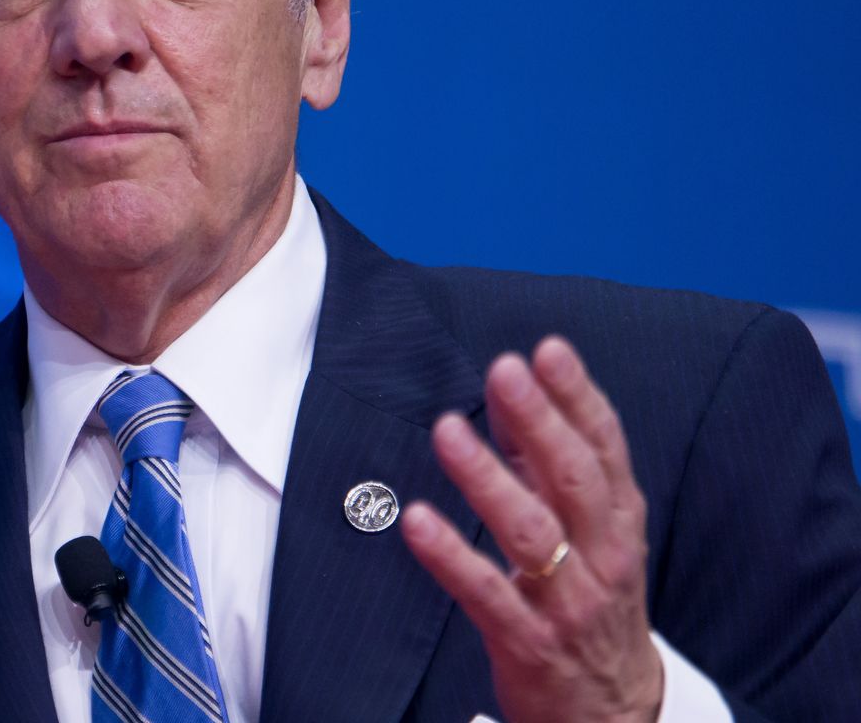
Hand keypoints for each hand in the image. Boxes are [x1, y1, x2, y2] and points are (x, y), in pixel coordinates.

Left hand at [401, 337, 662, 722]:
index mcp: (618, 523)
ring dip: (487, 478)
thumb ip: (545, 466)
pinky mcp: (529, 641)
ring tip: (446, 429)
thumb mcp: (587, 532)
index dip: (579, 398)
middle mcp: (602, 557)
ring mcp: (568, 601)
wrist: (613, 709)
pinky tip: (417, 520)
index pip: (604, 449)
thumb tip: (508, 392)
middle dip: (539, 420)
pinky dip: (451, 557)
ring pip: (530, 531)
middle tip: (504, 369)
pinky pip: (487, 594)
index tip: (549, 350)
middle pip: (573, 479)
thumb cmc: (591, 601)